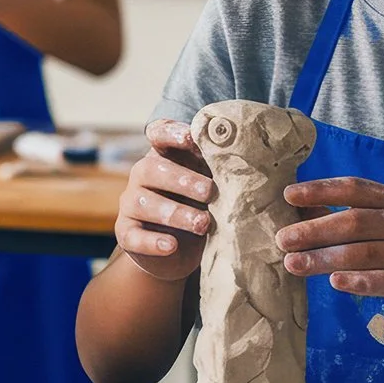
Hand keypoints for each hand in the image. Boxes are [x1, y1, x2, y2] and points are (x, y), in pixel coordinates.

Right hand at [115, 119, 215, 281]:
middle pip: (151, 169)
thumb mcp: (211, 188)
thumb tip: (256, 162)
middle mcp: (142, 176)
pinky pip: (132, 235)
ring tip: (202, 224)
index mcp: (164, 157)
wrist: (178, 249)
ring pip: (142, 203)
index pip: (158, 134)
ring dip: (174, 212)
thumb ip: (222, 173)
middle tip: (210, 192)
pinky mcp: (126, 233)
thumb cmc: (199, 207)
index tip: (191, 138)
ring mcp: (131, 204)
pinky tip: (171, 245)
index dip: (171, 133)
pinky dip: (152, 241)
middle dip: (182, 180)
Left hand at [280, 177, 383, 326]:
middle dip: (315, 230)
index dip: (321, 190)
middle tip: (282, 239)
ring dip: (326, 259)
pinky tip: (335, 282)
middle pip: (357, 222)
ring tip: (294, 264)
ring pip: (368, 253)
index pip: (356, 189)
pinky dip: (361, 282)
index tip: (288, 195)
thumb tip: (299, 209)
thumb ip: (349, 215)